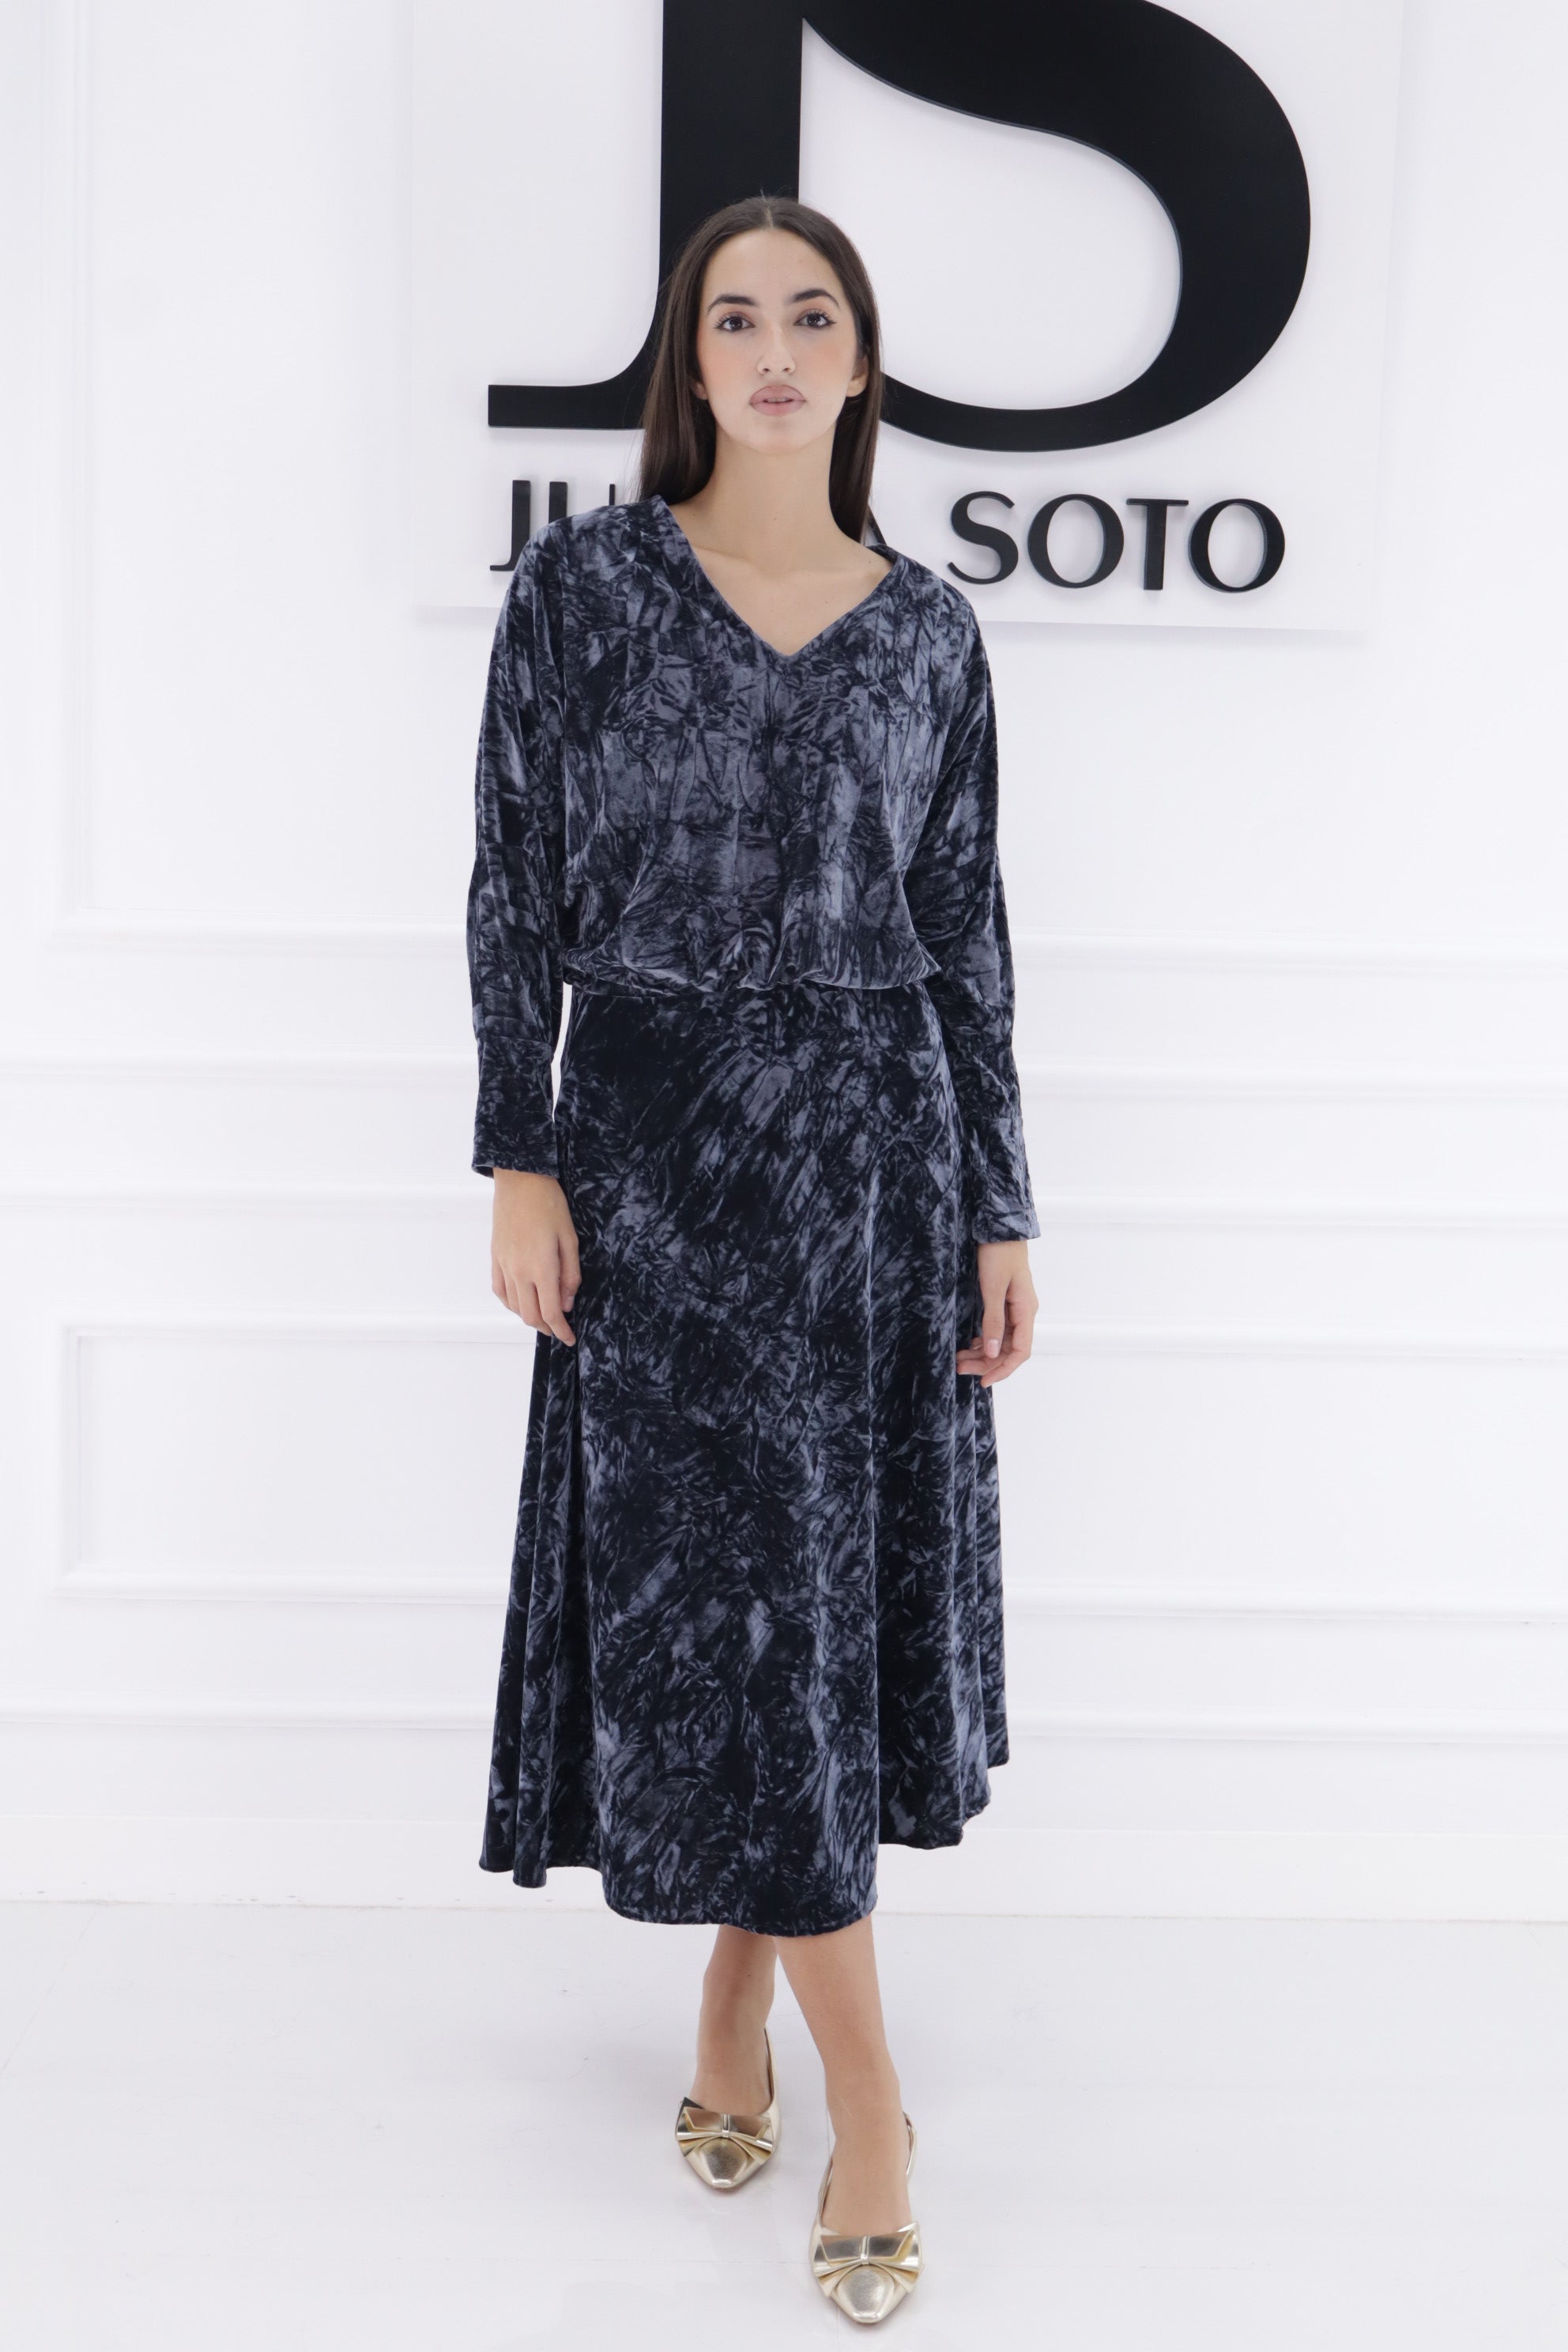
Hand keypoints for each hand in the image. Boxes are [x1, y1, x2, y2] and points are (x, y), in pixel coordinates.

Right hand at [490, 1168, 580, 1343]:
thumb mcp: (570, 1239)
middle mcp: (519, 1271)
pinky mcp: (495, 1257)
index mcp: (541, 1267)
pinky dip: (512, 1303)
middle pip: (530, 1315)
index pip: (550, 1312)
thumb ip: (570, 1275)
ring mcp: (504, 1265)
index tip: (570, 1338)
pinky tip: (522, 1301)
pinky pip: (500, 1291)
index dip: (561, 1330)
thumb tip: (567, 1302)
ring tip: (545, 1315)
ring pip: (514, 1306)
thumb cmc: (549, 1205)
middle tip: (561, 1329)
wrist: (520, 1181)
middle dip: (547, 1328)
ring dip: (529, 1316)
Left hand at [956, 1239, 1035, 1386]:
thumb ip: (993, 1321)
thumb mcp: (993, 1288)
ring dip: (982, 1353)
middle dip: (986, 1363)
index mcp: (1026, 1311)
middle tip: (960, 1368)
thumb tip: (990, 1352)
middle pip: (1008, 1349)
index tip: (983, 1381)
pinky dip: (983, 1339)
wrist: (1000, 1227)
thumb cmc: (999, 1253)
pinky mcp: (1004, 1301)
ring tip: (959, 1359)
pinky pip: (997, 1329)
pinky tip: (969, 1343)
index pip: (1020, 1352)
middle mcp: (1023, 1312)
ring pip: (1001, 1340)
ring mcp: (1014, 1307)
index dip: (1003, 1369)